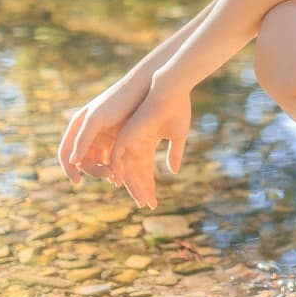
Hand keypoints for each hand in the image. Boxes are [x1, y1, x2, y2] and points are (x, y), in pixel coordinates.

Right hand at [59, 73, 150, 185]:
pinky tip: (122, 171)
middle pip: (82, 161)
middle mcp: (87, 132)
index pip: (65, 153)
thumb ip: (83, 138)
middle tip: (108, 174)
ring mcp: (102, 136)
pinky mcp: (117, 138)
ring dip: (103, 170)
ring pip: (97, 161)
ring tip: (116, 174)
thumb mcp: (97, 119)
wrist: (144, 90)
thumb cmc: (118, 101)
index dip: (68, 168)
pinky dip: (114, 166)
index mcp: (77, 126)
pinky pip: (111, 158)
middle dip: (93, 170)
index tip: (77, 181)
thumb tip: (73, 161)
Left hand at [107, 83, 191, 209]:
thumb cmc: (177, 109)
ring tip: (142, 200)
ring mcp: (129, 140)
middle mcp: (135, 144)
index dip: (150, 186)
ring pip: (126, 169)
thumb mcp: (178, 136)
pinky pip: (117, 158)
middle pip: (134, 173)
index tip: (154, 200)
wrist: (170, 92)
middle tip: (148, 205)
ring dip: (133, 186)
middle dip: (141, 190)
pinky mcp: (125, 135)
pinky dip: (118, 171)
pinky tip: (123, 184)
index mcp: (146, 143)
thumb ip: (175, 154)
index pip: (145, 170)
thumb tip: (173, 171)